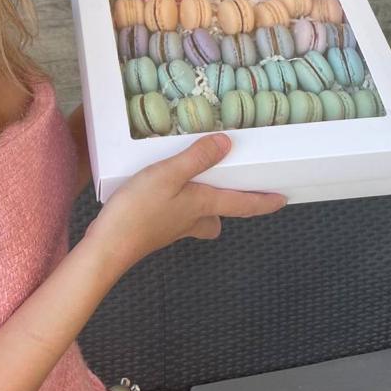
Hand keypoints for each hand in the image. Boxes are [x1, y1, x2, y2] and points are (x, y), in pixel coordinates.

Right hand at [85, 132, 286, 278]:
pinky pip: (175, 215)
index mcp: (203, 206)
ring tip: (194, 180)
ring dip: (201, 204)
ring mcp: (171, 227)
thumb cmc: (139, 211)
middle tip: (231, 187)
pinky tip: (161, 189)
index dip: (263, 202)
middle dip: (227, 206)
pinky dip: (176, 202)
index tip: (282, 199)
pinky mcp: (153, 228)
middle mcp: (191, 220)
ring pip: (197, 218)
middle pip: (218, 217)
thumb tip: (227, 143)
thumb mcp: (168, 175)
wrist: (108, 246)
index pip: (242, 205)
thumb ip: (197, 158)